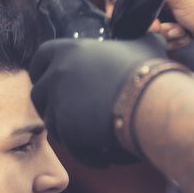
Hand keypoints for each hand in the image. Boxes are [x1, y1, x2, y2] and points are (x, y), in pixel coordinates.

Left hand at [30, 34, 170, 166]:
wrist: (151, 101)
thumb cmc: (148, 71)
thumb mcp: (144, 45)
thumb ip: (140, 39)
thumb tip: (155, 34)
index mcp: (70, 50)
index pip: (41, 56)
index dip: (42, 68)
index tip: (47, 78)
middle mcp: (58, 74)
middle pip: (39, 93)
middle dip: (50, 105)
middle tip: (70, 115)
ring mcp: (60, 103)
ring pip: (52, 123)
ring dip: (67, 132)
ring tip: (89, 139)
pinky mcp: (68, 130)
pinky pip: (71, 147)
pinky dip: (86, 154)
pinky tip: (102, 159)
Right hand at [112, 0, 193, 54]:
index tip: (126, 11)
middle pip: (141, 7)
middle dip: (148, 21)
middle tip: (159, 26)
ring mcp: (175, 9)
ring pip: (151, 24)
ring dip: (162, 33)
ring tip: (179, 30)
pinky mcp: (180, 26)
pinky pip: (164, 36)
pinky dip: (171, 39)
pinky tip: (185, 36)